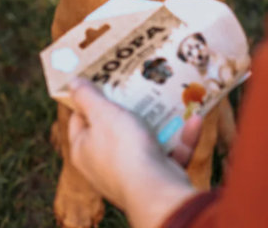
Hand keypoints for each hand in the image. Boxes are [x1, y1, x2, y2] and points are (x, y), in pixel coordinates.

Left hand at [68, 79, 199, 227]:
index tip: (102, 78)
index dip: (86, 98)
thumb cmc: (123, 150)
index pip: (79, 119)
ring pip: (147, 138)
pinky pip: (170, 152)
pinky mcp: (156, 177)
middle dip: (129, 105)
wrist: (155, 191)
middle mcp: (105, 163)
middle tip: (138, 82)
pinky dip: (183, 137)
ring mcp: (132, 172)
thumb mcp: (102, 114)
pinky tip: (195, 120)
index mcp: (84, 149)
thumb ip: (87, 97)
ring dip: (162, 118)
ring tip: (170, 96)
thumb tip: (72, 83)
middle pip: (114, 127)